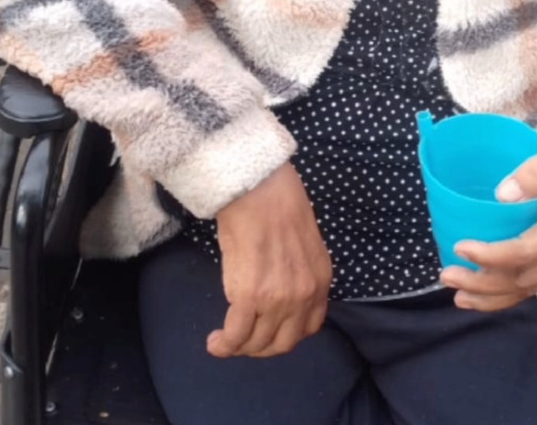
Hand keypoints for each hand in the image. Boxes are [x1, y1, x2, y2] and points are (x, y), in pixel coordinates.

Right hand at [206, 163, 332, 358]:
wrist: (259, 188)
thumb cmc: (278, 204)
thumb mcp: (304, 244)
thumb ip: (299, 272)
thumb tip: (280, 287)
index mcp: (321, 280)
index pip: (309, 327)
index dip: (287, 335)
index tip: (270, 331)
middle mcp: (304, 295)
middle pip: (284, 343)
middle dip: (262, 348)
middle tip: (244, 341)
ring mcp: (278, 299)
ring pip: (257, 343)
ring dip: (239, 348)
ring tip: (225, 342)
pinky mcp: (250, 297)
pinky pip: (236, 335)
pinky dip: (224, 345)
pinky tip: (215, 342)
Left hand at [440, 117, 536, 311]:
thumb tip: (502, 193)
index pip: (527, 252)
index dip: (491, 256)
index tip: (460, 248)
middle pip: (525, 278)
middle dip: (484, 283)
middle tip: (447, 276)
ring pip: (531, 286)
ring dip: (494, 295)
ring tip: (459, 294)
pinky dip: (510, 289)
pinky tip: (487, 288)